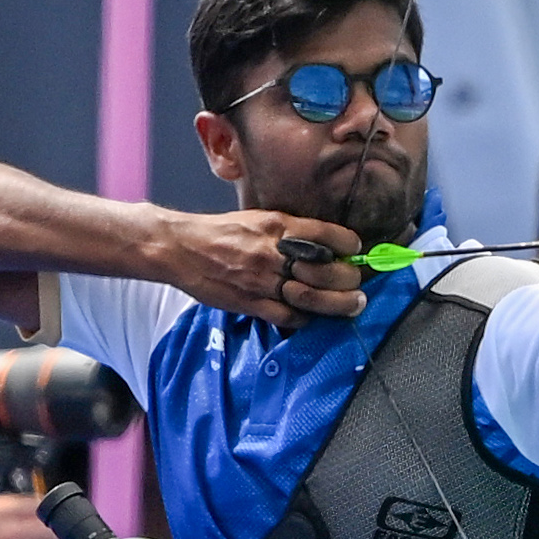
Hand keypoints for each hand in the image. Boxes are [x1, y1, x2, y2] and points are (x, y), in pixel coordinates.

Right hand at [162, 206, 369, 326]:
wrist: (180, 248)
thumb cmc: (222, 232)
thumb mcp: (259, 219)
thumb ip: (289, 231)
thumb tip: (324, 243)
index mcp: (278, 227)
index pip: (328, 235)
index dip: (349, 245)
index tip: (356, 251)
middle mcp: (274, 253)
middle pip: (327, 271)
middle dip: (351, 279)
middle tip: (359, 284)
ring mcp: (263, 280)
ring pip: (313, 297)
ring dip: (340, 304)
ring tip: (354, 305)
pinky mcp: (251, 303)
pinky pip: (289, 316)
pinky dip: (306, 318)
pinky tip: (313, 315)